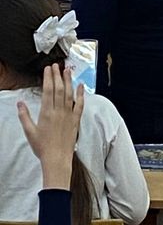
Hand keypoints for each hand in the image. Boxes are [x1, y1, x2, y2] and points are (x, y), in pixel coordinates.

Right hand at [17, 64, 83, 189]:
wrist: (57, 159)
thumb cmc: (42, 147)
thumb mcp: (29, 132)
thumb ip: (24, 116)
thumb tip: (20, 103)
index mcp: (46, 113)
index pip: (48, 91)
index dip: (48, 78)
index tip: (48, 69)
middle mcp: (59, 111)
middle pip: (58, 89)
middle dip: (57, 75)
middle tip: (56, 65)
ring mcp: (69, 115)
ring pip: (69, 94)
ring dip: (69, 81)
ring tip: (67, 70)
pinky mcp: (76, 120)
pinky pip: (80, 105)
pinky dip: (81, 94)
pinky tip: (81, 86)